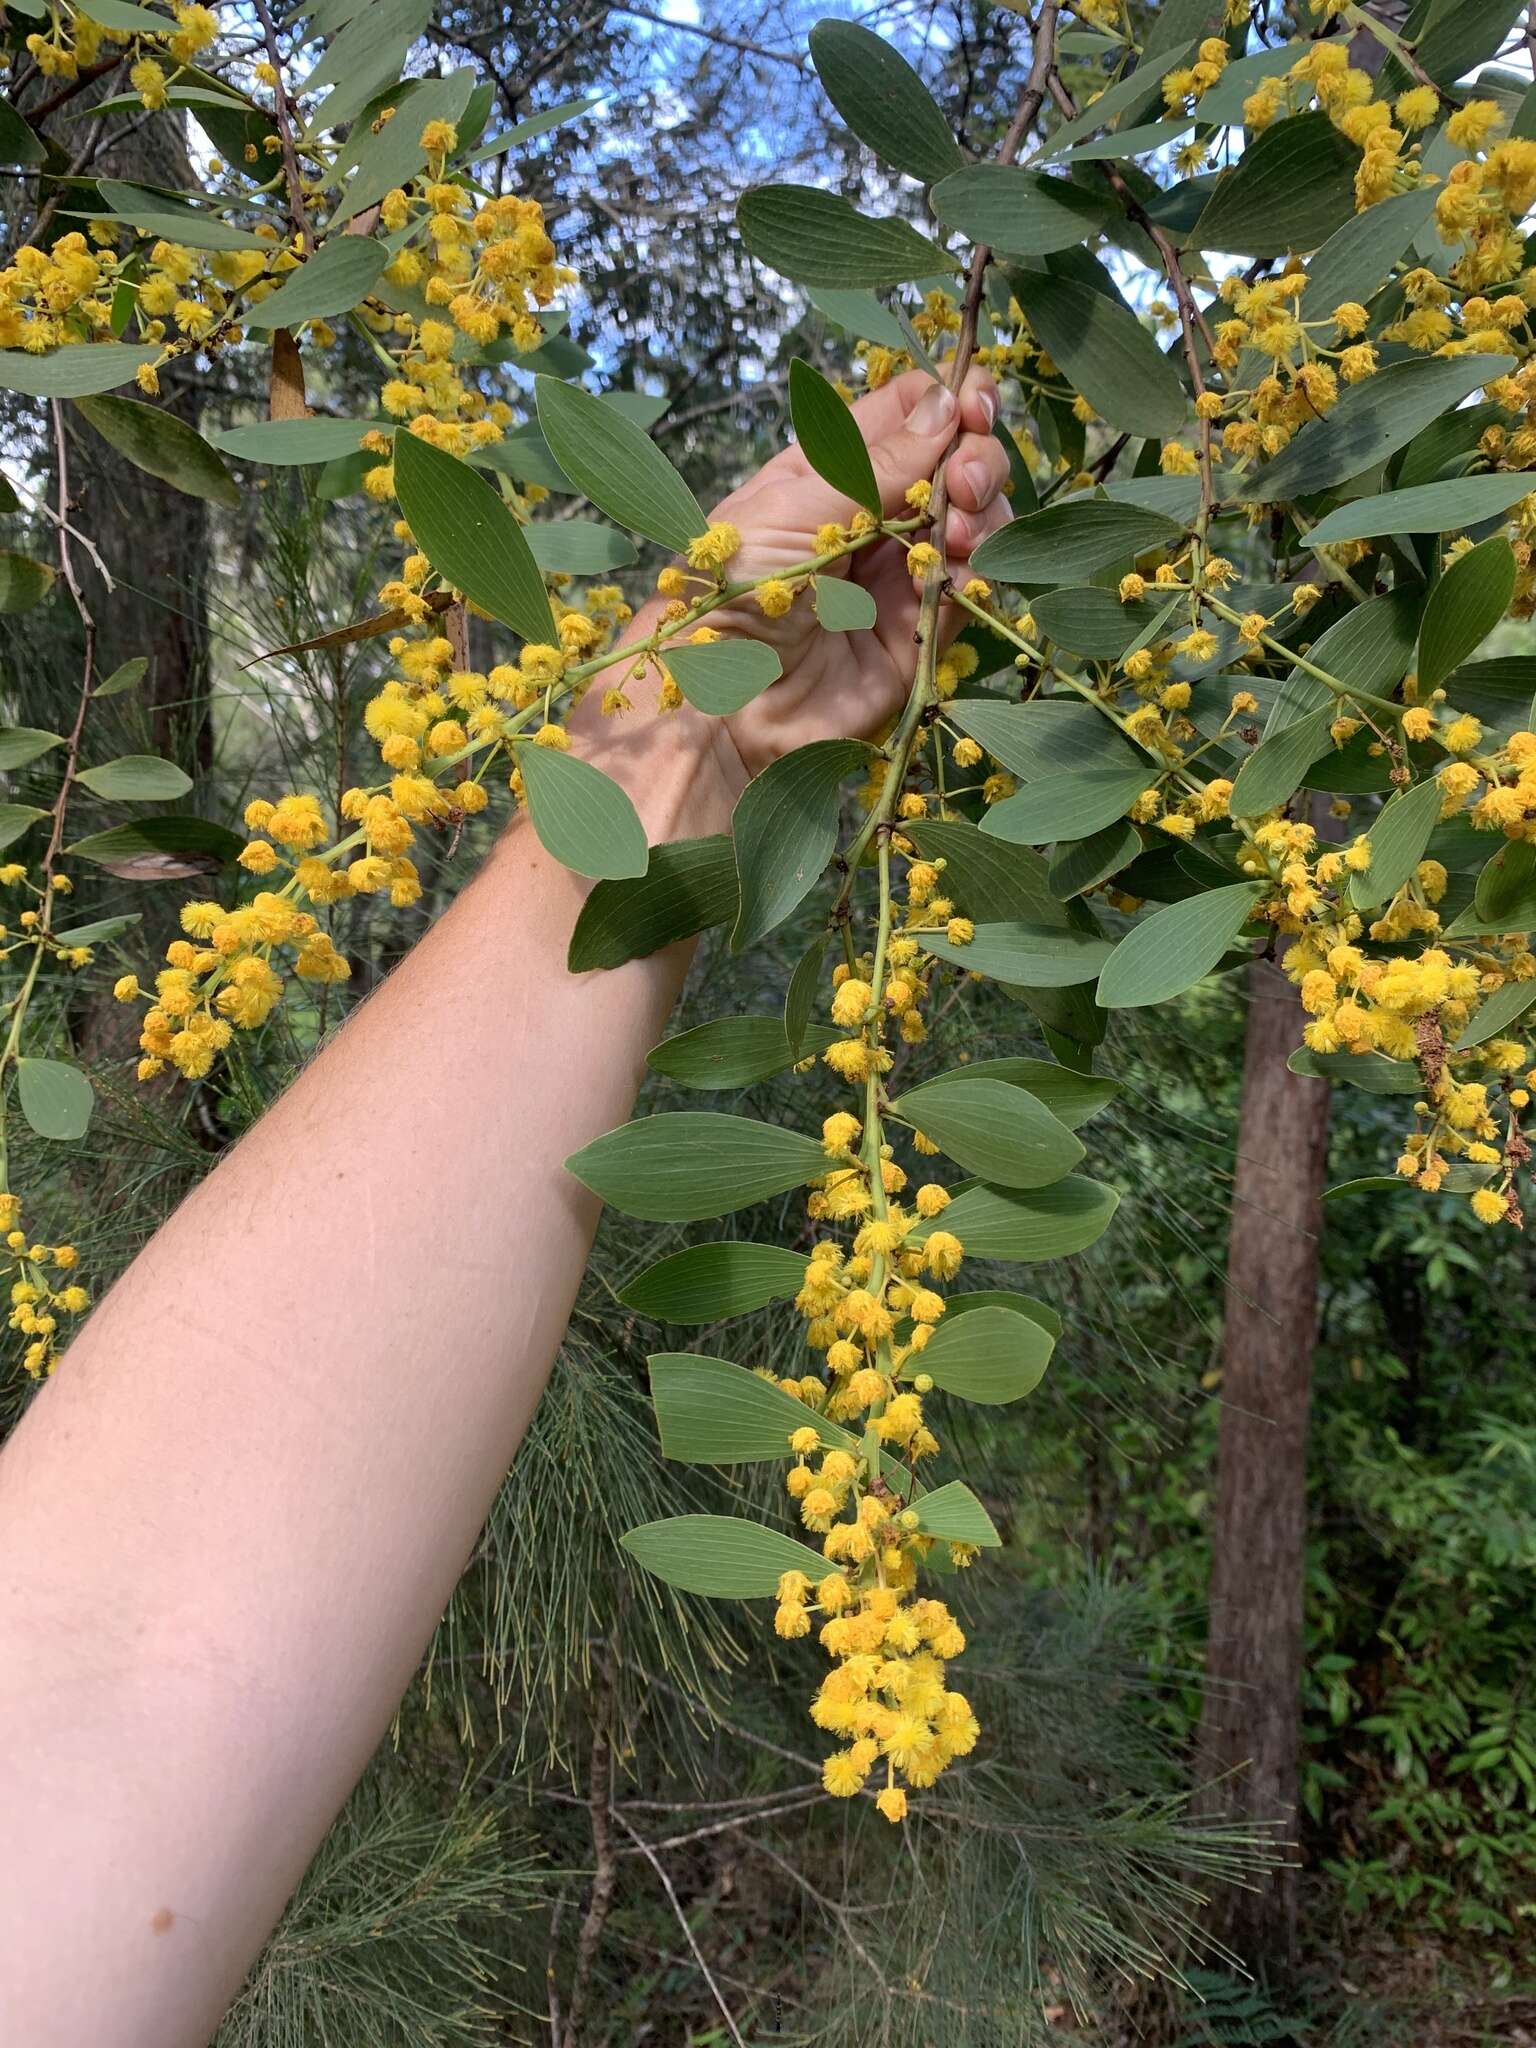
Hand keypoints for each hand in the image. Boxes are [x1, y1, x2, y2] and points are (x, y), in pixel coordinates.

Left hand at [710, 366, 1010, 778]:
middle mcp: (870, 516)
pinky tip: (952, 569)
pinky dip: (974, 571)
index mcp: (828, 471)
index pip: (908, 414)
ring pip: (973, 521)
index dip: (951, 401)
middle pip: (954, 461)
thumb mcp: (796, 508)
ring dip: (981, 514)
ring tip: (956, 530)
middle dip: (975, 458)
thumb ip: (878, 460)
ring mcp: (897, 573)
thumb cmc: (733, 595)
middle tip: (961, 485)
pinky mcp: (918, 632)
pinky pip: (967, 587)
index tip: (974, 404)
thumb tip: (949, 401)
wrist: (725, 708)